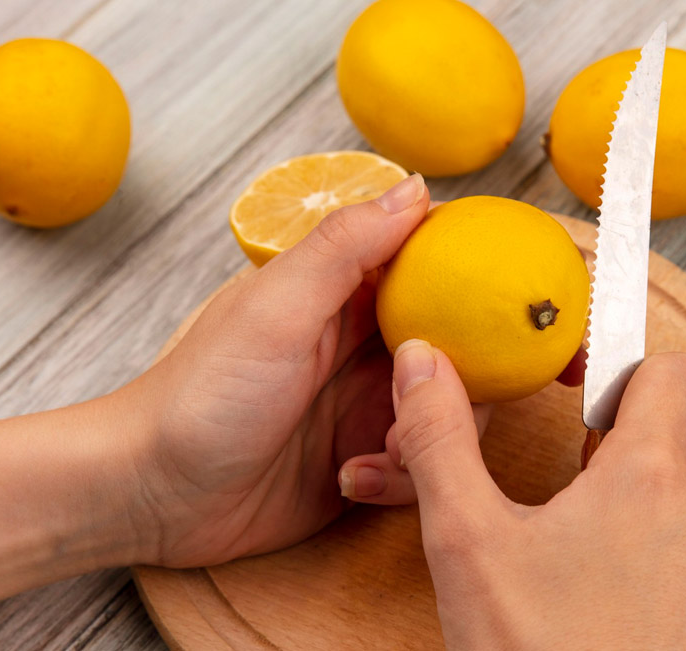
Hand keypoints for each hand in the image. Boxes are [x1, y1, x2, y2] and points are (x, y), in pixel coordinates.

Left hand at [125, 174, 493, 566]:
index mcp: (347, 292)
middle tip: (445, 402)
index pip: (436, 264)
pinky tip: (352, 480)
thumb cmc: (200, 396)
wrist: (152, 497)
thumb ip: (346, 248)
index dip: (486, 274)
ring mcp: (369, 404)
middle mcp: (367, 344)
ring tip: (382, 452)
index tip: (533, 299)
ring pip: (450, 411)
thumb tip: (416, 187)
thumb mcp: (276, 310)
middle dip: (472, 378)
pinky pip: (422, 466)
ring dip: (431, 438)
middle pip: (462, 344)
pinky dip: (403, 478)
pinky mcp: (367, 460)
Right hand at [391, 344, 685, 649]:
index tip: (588, 402)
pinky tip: (617, 627)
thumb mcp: (468, 545)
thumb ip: (441, 440)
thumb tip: (422, 362)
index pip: (671, 372)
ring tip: (583, 590)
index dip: (627, 373)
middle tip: (562, 525)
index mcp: (651, 478)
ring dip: (643, 539)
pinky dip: (670, 592)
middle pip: (672, 456)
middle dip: (617, 478)